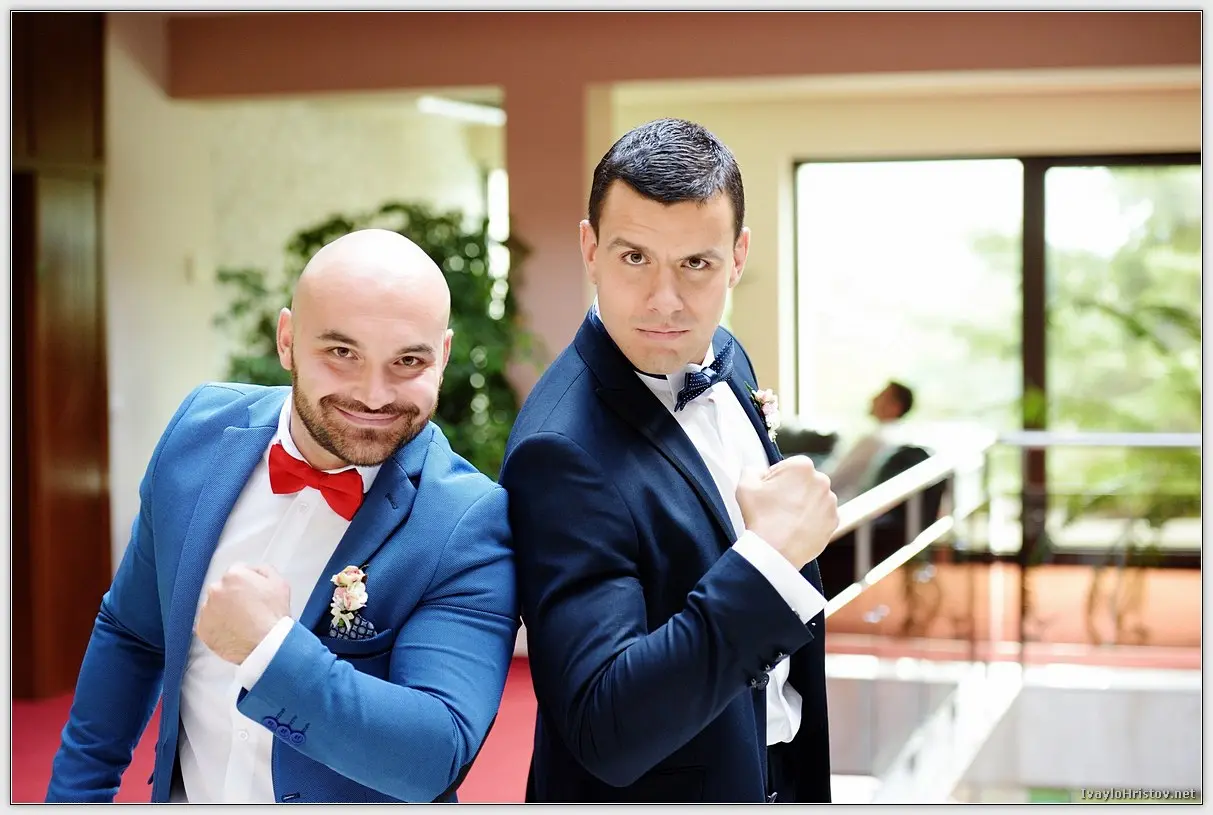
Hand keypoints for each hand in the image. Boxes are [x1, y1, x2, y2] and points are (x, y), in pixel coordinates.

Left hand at [196, 564, 290, 664]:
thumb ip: (264, 570)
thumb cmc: (273, 616)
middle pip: (224, 588)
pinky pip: (209, 624)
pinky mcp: (203, 629)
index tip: (252, 593)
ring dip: (224, 611)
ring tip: (242, 622)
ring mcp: (207, 610)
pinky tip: (234, 631)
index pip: (237, 572)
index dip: (248, 582)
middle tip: (249, 609)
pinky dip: (218, 627)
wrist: (266, 644)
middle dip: (233, 596)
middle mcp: (216, 590)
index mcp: (234, 576)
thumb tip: (255, 571)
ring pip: (215, 606)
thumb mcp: (280, 583)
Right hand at [736, 456, 838, 570]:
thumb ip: (752, 470)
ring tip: (786, 520)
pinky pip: (821, 515)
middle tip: (776, 508)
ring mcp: (830, 502)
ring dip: (803, 505)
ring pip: (814, 498)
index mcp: (802, 466)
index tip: (768, 494)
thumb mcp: (745, 486)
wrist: (775, 552)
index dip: (774, 480)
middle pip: (803, 482)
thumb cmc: (759, 517)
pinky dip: (811, 520)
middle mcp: (822, 480)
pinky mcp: (834, 521)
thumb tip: (759, 472)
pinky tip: (796, 528)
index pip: (787, 467)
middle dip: (791, 491)